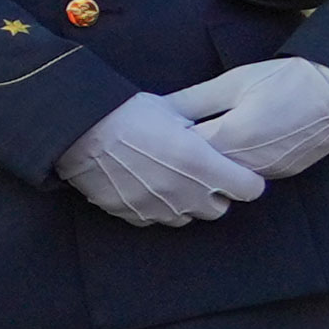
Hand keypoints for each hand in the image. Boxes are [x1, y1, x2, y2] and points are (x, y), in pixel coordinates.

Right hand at [58, 92, 272, 228]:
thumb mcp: (172, 111)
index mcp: (201, 164)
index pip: (250, 189)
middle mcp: (184, 192)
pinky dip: (155, 207)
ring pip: (187, 217)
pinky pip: (154, 218)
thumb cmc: (126, 114)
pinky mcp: (132, 214)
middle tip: (201, 176)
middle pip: (219, 209)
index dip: (247, 181)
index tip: (238, 173)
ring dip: (185, 203)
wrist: (79, 130)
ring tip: (169, 181)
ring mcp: (157, 207)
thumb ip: (199, 130)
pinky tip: (143, 186)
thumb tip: (213, 134)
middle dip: (215, 195)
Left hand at [171, 56, 328, 179]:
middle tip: (163, 145)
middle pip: (199, 172)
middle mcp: (247, 163)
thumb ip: (195, 99)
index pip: (182, 152)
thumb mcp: (235, 81)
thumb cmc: (287, 80)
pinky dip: (229, 169)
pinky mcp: (279, 175)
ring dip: (205, 168)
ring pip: (222, 178)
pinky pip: (244, 177)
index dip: (163, 143)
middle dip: (180, 160)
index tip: (150, 133)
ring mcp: (265, 173)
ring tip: (192, 148)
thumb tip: (159, 108)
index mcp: (231, 137)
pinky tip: (223, 153)